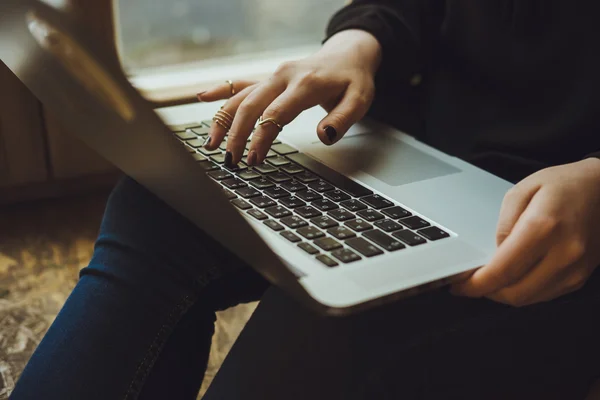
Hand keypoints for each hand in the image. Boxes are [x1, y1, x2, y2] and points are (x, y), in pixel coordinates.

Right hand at [198, 30, 381, 165]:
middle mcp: (284, 76)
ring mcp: (273, 76)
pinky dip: (221, 90)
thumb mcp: (360, 100)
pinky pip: (241, 83)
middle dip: (236, 135)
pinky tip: (202, 97)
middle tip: (230, 160)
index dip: (261, 138)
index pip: (276, 114)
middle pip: (251, 106)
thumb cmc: (353, 80)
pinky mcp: (269, 78)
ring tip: (210, 143)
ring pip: (240, 96)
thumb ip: (342, 119)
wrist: (348, 55)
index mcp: (305, 83)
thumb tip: (324, 136)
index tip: (253, 159)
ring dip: (223, 120)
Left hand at [451, 158, 599, 306]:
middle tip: (469, 284)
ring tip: (488, 280)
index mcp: (544, 227)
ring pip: (529, 299)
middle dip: (486, 293)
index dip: (476, 284)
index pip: (502, 270)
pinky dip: (523, 291)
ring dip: (503, 295)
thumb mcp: (522, 190)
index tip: (459, 285)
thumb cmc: (564, 185)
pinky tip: (512, 278)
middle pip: (515, 293)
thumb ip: (503, 224)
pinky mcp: (580, 277)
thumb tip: (494, 253)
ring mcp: (575, 269)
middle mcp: (563, 253)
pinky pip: (544, 295)